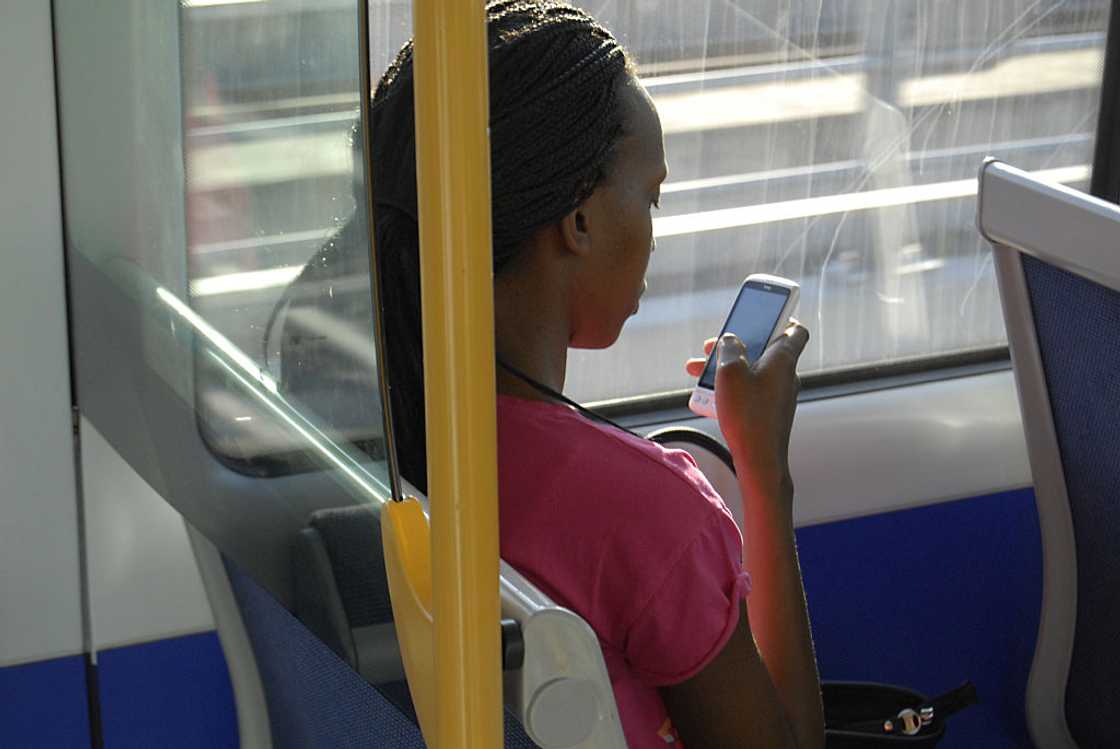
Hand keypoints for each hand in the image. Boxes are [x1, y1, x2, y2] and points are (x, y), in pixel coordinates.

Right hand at [685, 321, 809, 501]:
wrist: (760, 461)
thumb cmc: (748, 415)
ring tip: (697, 372)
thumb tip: (730, 340)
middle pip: (764, 349)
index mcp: (783, 359)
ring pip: (752, 370)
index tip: (762, 314)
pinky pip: (750, 390)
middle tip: (712, 345)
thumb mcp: (729, 372)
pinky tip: (708, 396)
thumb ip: (728, 348)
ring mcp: (779, 395)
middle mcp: (786, 375)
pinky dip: (731, 387)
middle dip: (736, 344)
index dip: (782, 317)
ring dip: (726, 367)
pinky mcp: (770, 412)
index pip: (796, 330)